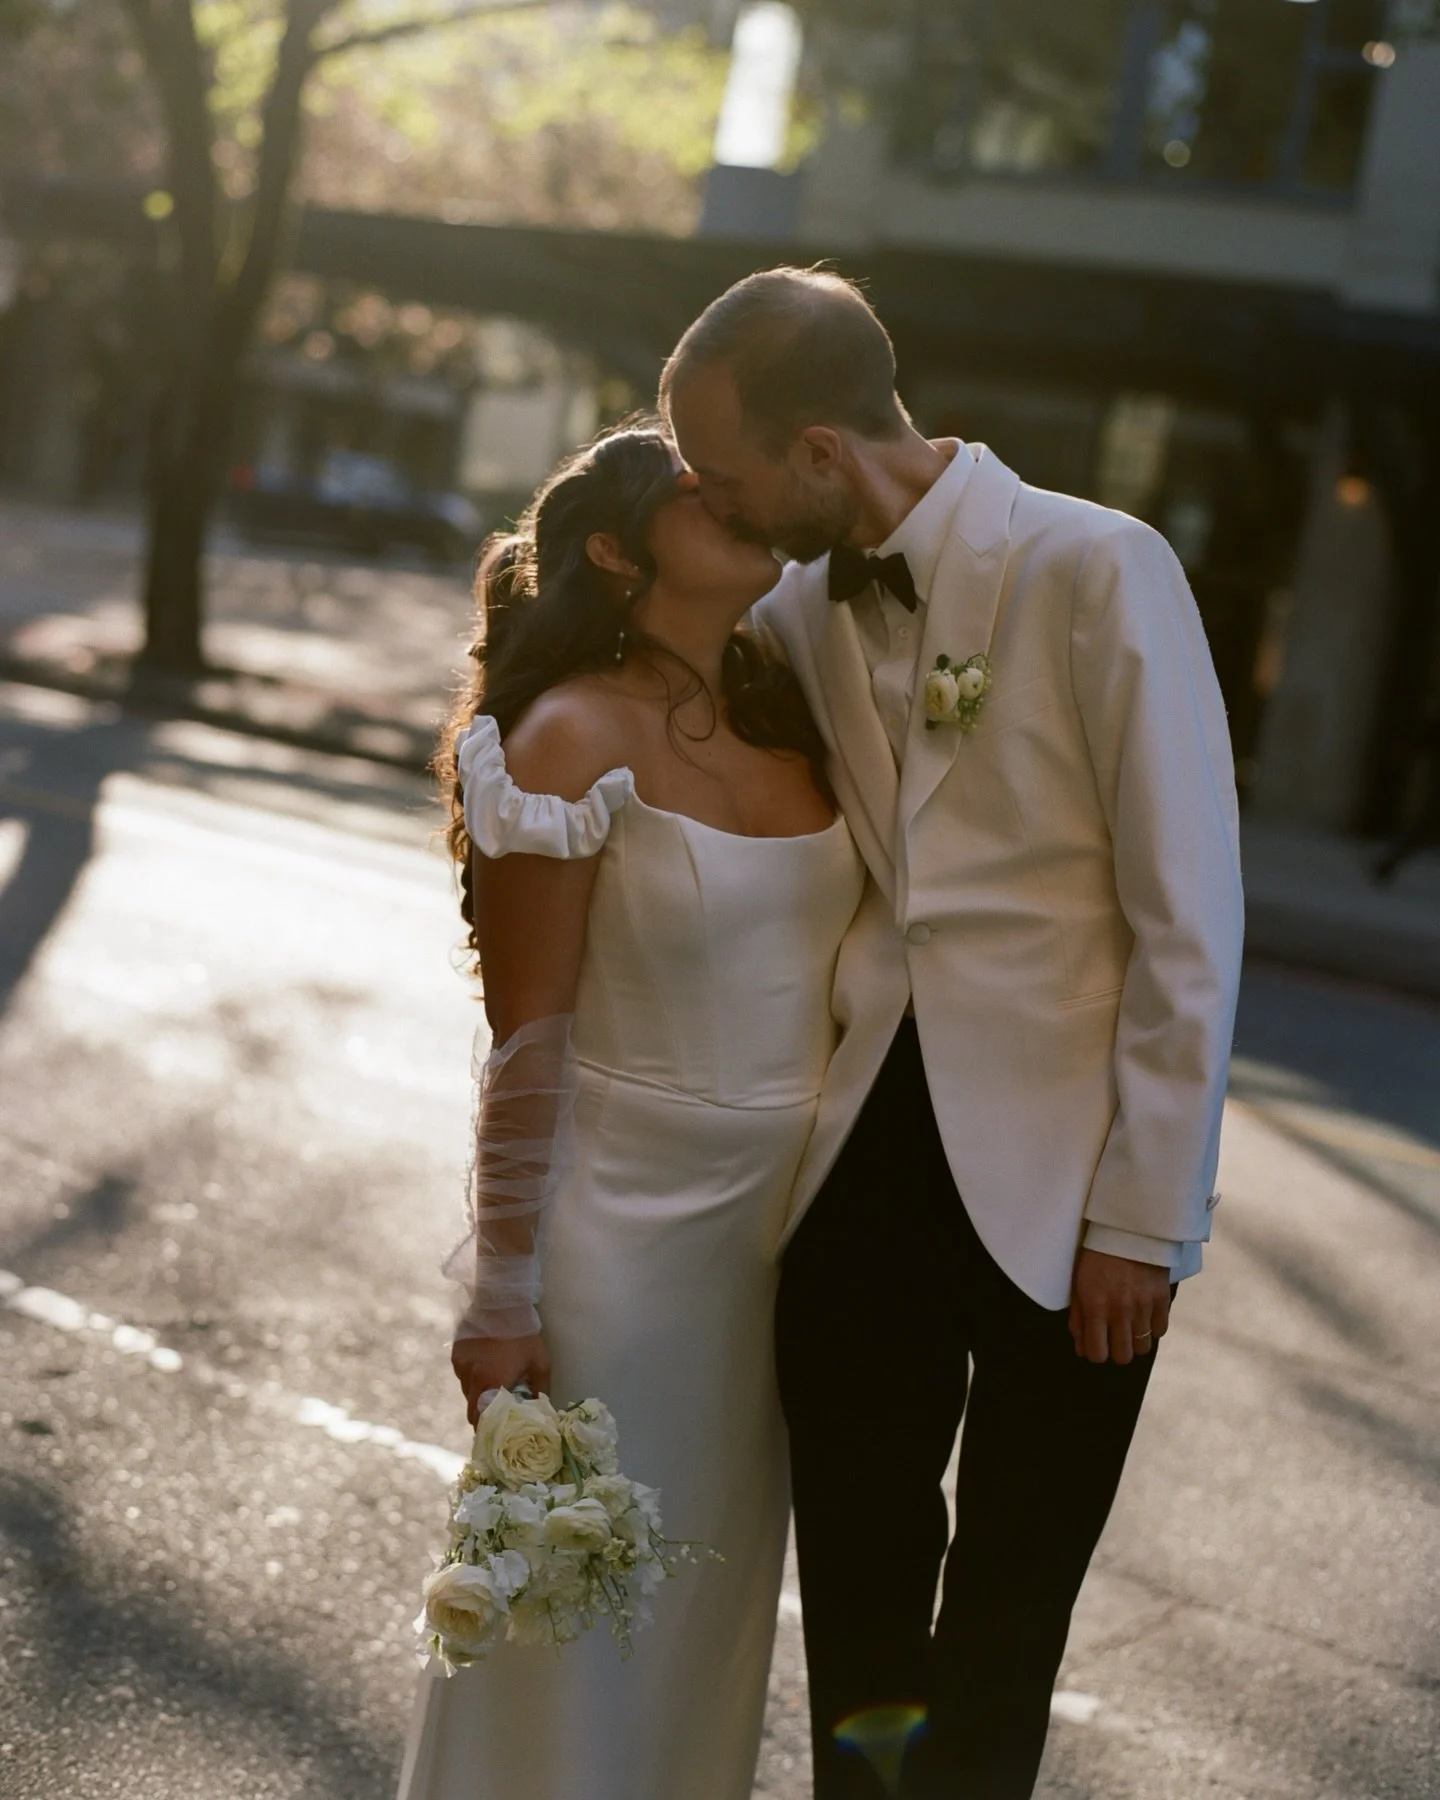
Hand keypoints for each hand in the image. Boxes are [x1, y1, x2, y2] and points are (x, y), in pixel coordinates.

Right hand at [451, 1332, 550, 1426]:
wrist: (502, 1304)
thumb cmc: (524, 1336)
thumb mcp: (540, 1364)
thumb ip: (541, 1391)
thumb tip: (543, 1411)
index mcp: (492, 1385)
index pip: (481, 1420)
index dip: (487, 1430)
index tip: (493, 1435)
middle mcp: (472, 1380)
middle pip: (471, 1410)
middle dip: (481, 1416)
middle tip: (494, 1416)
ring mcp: (461, 1367)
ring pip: (466, 1392)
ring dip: (477, 1395)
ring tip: (491, 1387)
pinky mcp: (456, 1356)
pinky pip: (463, 1375)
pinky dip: (472, 1377)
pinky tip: (484, 1367)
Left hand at [1068, 1249, 1170, 1364]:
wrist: (1128, 1229)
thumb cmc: (1097, 1255)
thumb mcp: (1079, 1282)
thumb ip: (1078, 1316)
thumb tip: (1081, 1346)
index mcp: (1095, 1306)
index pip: (1097, 1354)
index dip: (1095, 1353)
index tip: (1096, 1345)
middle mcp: (1120, 1310)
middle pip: (1123, 1356)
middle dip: (1116, 1351)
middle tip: (1114, 1338)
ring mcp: (1144, 1306)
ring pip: (1142, 1348)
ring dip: (1135, 1341)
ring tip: (1129, 1326)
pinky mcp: (1162, 1299)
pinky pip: (1160, 1331)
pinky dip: (1152, 1328)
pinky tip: (1144, 1316)